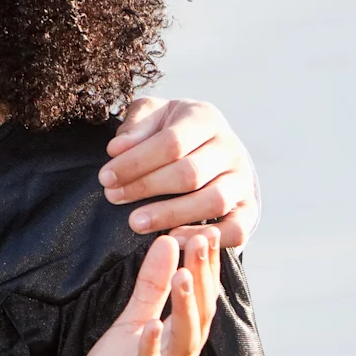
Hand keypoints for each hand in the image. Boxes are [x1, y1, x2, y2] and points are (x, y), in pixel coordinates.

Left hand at [68, 229, 220, 355]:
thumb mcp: (131, 325)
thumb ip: (151, 289)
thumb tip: (168, 242)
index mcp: (177, 342)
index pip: (199, 299)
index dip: (204, 266)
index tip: (205, 229)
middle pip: (199, 318)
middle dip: (202, 279)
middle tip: (202, 239)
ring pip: (183, 347)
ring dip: (186, 311)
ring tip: (184, 276)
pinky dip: (151, 355)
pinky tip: (151, 329)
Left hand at [101, 97, 259, 248]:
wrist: (208, 146)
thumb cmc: (170, 130)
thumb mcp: (152, 116)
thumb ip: (135, 127)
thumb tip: (117, 149)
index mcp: (205, 118)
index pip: (172, 142)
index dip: (136, 162)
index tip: (105, 177)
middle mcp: (230, 148)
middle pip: (189, 173)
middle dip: (146, 187)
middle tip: (113, 197)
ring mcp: (243, 180)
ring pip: (213, 201)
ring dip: (170, 215)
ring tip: (135, 223)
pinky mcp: (249, 209)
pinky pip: (237, 229)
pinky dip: (207, 237)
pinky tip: (172, 239)